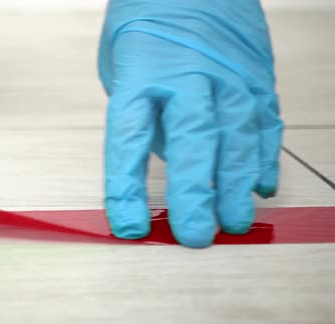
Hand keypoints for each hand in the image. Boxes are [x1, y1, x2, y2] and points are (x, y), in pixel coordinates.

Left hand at [98, 0, 283, 247]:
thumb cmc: (147, 25)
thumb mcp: (123, 65)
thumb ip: (141, 114)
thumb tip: (158, 166)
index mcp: (141, 73)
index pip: (129, 138)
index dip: (127, 187)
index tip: (130, 227)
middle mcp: (188, 76)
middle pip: (192, 139)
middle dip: (194, 192)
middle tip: (196, 235)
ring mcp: (229, 75)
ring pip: (236, 136)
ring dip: (235, 185)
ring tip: (234, 222)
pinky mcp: (257, 77)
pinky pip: (264, 122)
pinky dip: (264, 158)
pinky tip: (260, 186)